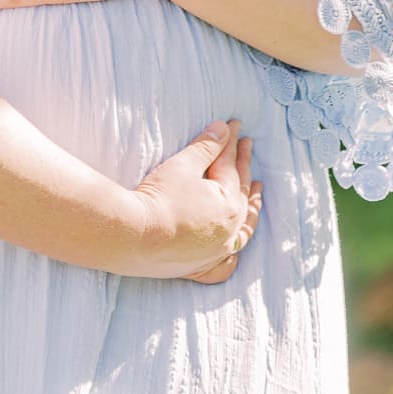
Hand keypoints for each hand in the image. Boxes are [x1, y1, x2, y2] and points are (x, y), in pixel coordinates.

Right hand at [131, 120, 262, 281]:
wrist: (136, 237)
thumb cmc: (159, 198)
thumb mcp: (183, 165)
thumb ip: (206, 147)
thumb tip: (223, 129)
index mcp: (228, 204)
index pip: (231, 165)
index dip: (231, 143)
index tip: (235, 125)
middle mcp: (229, 231)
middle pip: (240, 193)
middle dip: (244, 167)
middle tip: (247, 146)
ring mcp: (216, 252)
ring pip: (242, 230)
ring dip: (250, 208)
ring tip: (257, 192)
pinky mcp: (199, 268)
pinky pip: (223, 266)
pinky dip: (232, 257)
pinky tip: (234, 252)